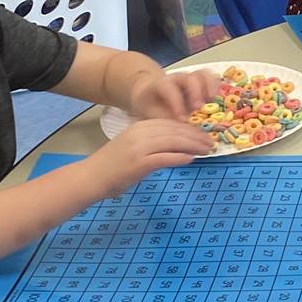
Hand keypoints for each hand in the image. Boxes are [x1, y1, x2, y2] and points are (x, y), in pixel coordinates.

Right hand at [92, 119, 214, 193]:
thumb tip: (177, 146)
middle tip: (211, 143)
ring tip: (207, 151)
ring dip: (193, 146)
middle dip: (195, 136)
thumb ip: (152, 143)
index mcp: (138, 127)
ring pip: (172, 142)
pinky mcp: (138, 163)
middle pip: (174, 131)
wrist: (90, 177)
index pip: (170, 123)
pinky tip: (191, 159)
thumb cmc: (112, 166)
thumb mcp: (132, 147)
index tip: (204, 135)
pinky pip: (164, 158)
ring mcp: (139, 148)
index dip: (190, 129)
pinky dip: (179, 157)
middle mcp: (139, 134)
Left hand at [127, 66, 217, 120]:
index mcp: (161, 85)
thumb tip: (179, 138)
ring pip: (203, 75)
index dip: (176, 102)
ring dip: (209, 87)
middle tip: (198, 108)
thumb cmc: (153, 109)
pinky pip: (212, 79)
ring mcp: (190, 79)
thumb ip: (166, 124)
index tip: (181, 120)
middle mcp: (177, 79)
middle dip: (195, 92)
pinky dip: (216, 88)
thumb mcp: (153, 117)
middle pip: (189, 78)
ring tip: (211, 101)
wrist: (151, 97)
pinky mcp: (201, 82)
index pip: (169, 88)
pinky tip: (216, 100)